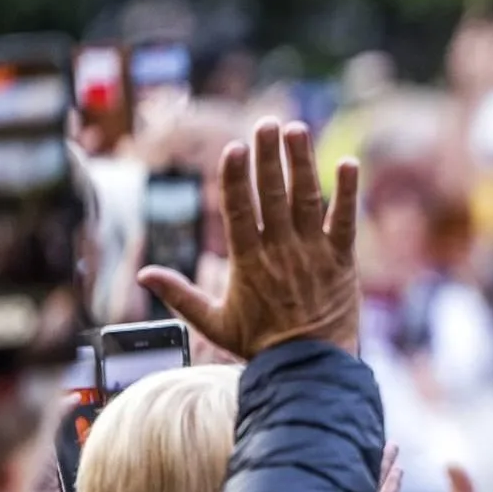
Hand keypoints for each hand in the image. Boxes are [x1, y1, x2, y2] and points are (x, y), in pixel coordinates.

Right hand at [139, 119, 360, 358]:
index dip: (236, 178)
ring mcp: (314, 254)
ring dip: (302, 164)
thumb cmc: (261, 345)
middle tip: (267, 123)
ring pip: (308, 200)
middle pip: (273, 196)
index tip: (234, 148)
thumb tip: (143, 274)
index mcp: (248, 261)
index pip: (239, 211)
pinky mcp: (343, 260)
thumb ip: (180, 294)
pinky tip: (348, 162)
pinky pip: (347, 221)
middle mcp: (281, 251)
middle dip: (269, 158)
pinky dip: (349, 192)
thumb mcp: (215, 322)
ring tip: (297, 130)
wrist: (310, 368)